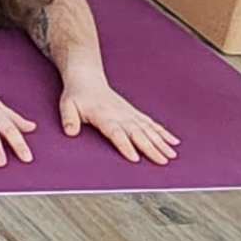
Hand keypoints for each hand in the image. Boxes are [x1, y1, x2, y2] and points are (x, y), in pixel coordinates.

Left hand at [57, 77, 179, 163]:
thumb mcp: (67, 105)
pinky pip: (151, 123)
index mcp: (104, 115)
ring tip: (172, 155)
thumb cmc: (77, 95)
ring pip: (148, 129)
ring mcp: (129, 114)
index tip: (135, 158)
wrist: (87, 79)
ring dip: (161, 142)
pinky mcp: (134, 113)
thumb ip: (68, 119)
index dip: (126, 145)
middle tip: (162, 161)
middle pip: (138, 133)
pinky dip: (163, 132)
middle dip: (151, 148)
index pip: (116, 133)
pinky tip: (173, 142)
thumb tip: (70, 132)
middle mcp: (120, 115)